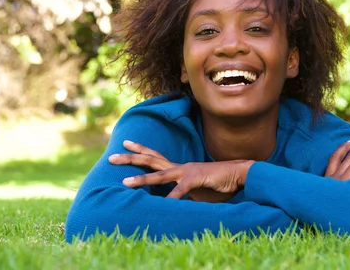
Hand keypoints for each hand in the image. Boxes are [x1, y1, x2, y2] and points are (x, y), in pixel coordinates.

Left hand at [109, 140, 250, 201]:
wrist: (238, 174)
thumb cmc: (218, 182)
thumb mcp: (196, 190)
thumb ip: (183, 193)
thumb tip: (172, 201)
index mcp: (178, 168)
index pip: (155, 156)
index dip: (140, 150)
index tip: (125, 144)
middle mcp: (179, 167)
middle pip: (151, 160)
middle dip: (130, 158)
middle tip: (111, 157)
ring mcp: (186, 172)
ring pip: (159, 174)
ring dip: (141, 178)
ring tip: (125, 182)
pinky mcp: (195, 180)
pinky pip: (180, 191)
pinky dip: (171, 198)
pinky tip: (163, 205)